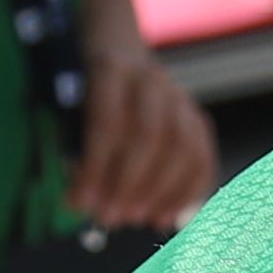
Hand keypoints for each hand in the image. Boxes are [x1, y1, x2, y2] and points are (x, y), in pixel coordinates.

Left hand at [69, 49, 220, 229]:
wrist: (120, 53)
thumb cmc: (86, 90)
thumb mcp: (68, 105)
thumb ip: (74, 149)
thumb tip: (80, 202)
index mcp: (112, 69)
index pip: (108, 122)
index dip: (95, 168)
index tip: (82, 203)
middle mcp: (152, 81)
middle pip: (150, 135)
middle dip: (130, 183)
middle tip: (112, 217)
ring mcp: (180, 99)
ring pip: (184, 147)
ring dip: (162, 192)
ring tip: (139, 220)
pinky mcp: (198, 120)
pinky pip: (203, 159)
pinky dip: (188, 193)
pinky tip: (166, 216)